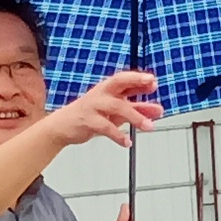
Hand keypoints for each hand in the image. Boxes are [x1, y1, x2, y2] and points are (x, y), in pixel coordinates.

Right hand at [37, 69, 160, 154]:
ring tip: (148, 126)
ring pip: (116, 106)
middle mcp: (101, 94)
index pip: (125, 79)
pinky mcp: (87, 120)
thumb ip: (137, 110)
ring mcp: (93, 106)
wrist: (62, 127)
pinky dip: (118, 135)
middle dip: (135, 81)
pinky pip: (105, 127)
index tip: (153, 81)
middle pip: (119, 82)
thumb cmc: (90, 116)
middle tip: (151, 84)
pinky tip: (127, 142)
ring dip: (135, 116)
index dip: (139, 78)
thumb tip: (158, 110)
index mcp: (107, 89)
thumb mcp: (116, 113)